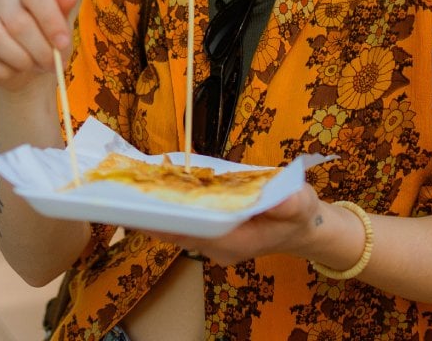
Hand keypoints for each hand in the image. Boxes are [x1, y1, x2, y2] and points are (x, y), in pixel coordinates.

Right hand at [0, 0, 81, 93]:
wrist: (29, 66)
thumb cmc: (49, 38)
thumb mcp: (62, 25)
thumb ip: (63, 10)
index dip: (49, 19)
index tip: (63, 43)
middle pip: (16, 20)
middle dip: (39, 49)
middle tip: (53, 65)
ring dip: (21, 60)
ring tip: (35, 66)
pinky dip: (4, 71)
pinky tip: (17, 71)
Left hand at [149, 186, 347, 267]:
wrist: (301, 227)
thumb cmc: (300, 215)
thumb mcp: (302, 204)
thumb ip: (290, 203)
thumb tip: (279, 198)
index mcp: (235, 243)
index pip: (194, 235)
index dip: (169, 223)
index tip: (145, 210)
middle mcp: (218, 247)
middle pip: (178, 232)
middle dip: (156, 213)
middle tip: (129, 189)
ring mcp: (212, 242)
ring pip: (178, 228)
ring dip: (160, 209)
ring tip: (136, 183)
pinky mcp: (210, 232)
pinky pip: (185, 221)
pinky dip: (172, 206)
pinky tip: (158, 185)